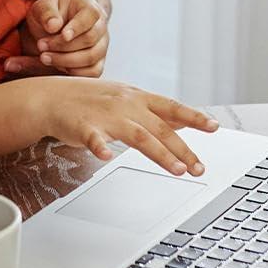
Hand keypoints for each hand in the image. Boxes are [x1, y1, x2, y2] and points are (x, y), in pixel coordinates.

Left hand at [7, 0, 108, 77]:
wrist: (50, 30)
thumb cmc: (48, 16)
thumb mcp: (41, 8)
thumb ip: (46, 13)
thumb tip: (53, 26)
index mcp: (89, 6)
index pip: (91, 15)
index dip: (78, 27)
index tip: (63, 35)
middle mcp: (100, 26)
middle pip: (89, 39)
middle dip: (62, 46)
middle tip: (41, 45)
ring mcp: (101, 46)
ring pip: (90, 58)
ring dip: (64, 60)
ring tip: (44, 57)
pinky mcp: (97, 63)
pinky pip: (92, 73)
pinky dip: (72, 72)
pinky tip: (56, 66)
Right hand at [41, 77, 219, 174]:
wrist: (52, 97)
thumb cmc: (92, 100)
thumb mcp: (127, 98)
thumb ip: (154, 111)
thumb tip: (184, 120)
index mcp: (138, 98)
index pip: (172, 107)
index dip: (194, 117)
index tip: (214, 127)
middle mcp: (126, 105)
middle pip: (160, 128)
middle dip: (182, 149)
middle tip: (199, 167)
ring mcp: (106, 116)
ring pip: (138, 135)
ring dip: (160, 153)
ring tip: (177, 170)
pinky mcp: (84, 127)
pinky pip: (92, 138)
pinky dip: (98, 147)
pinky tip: (105, 157)